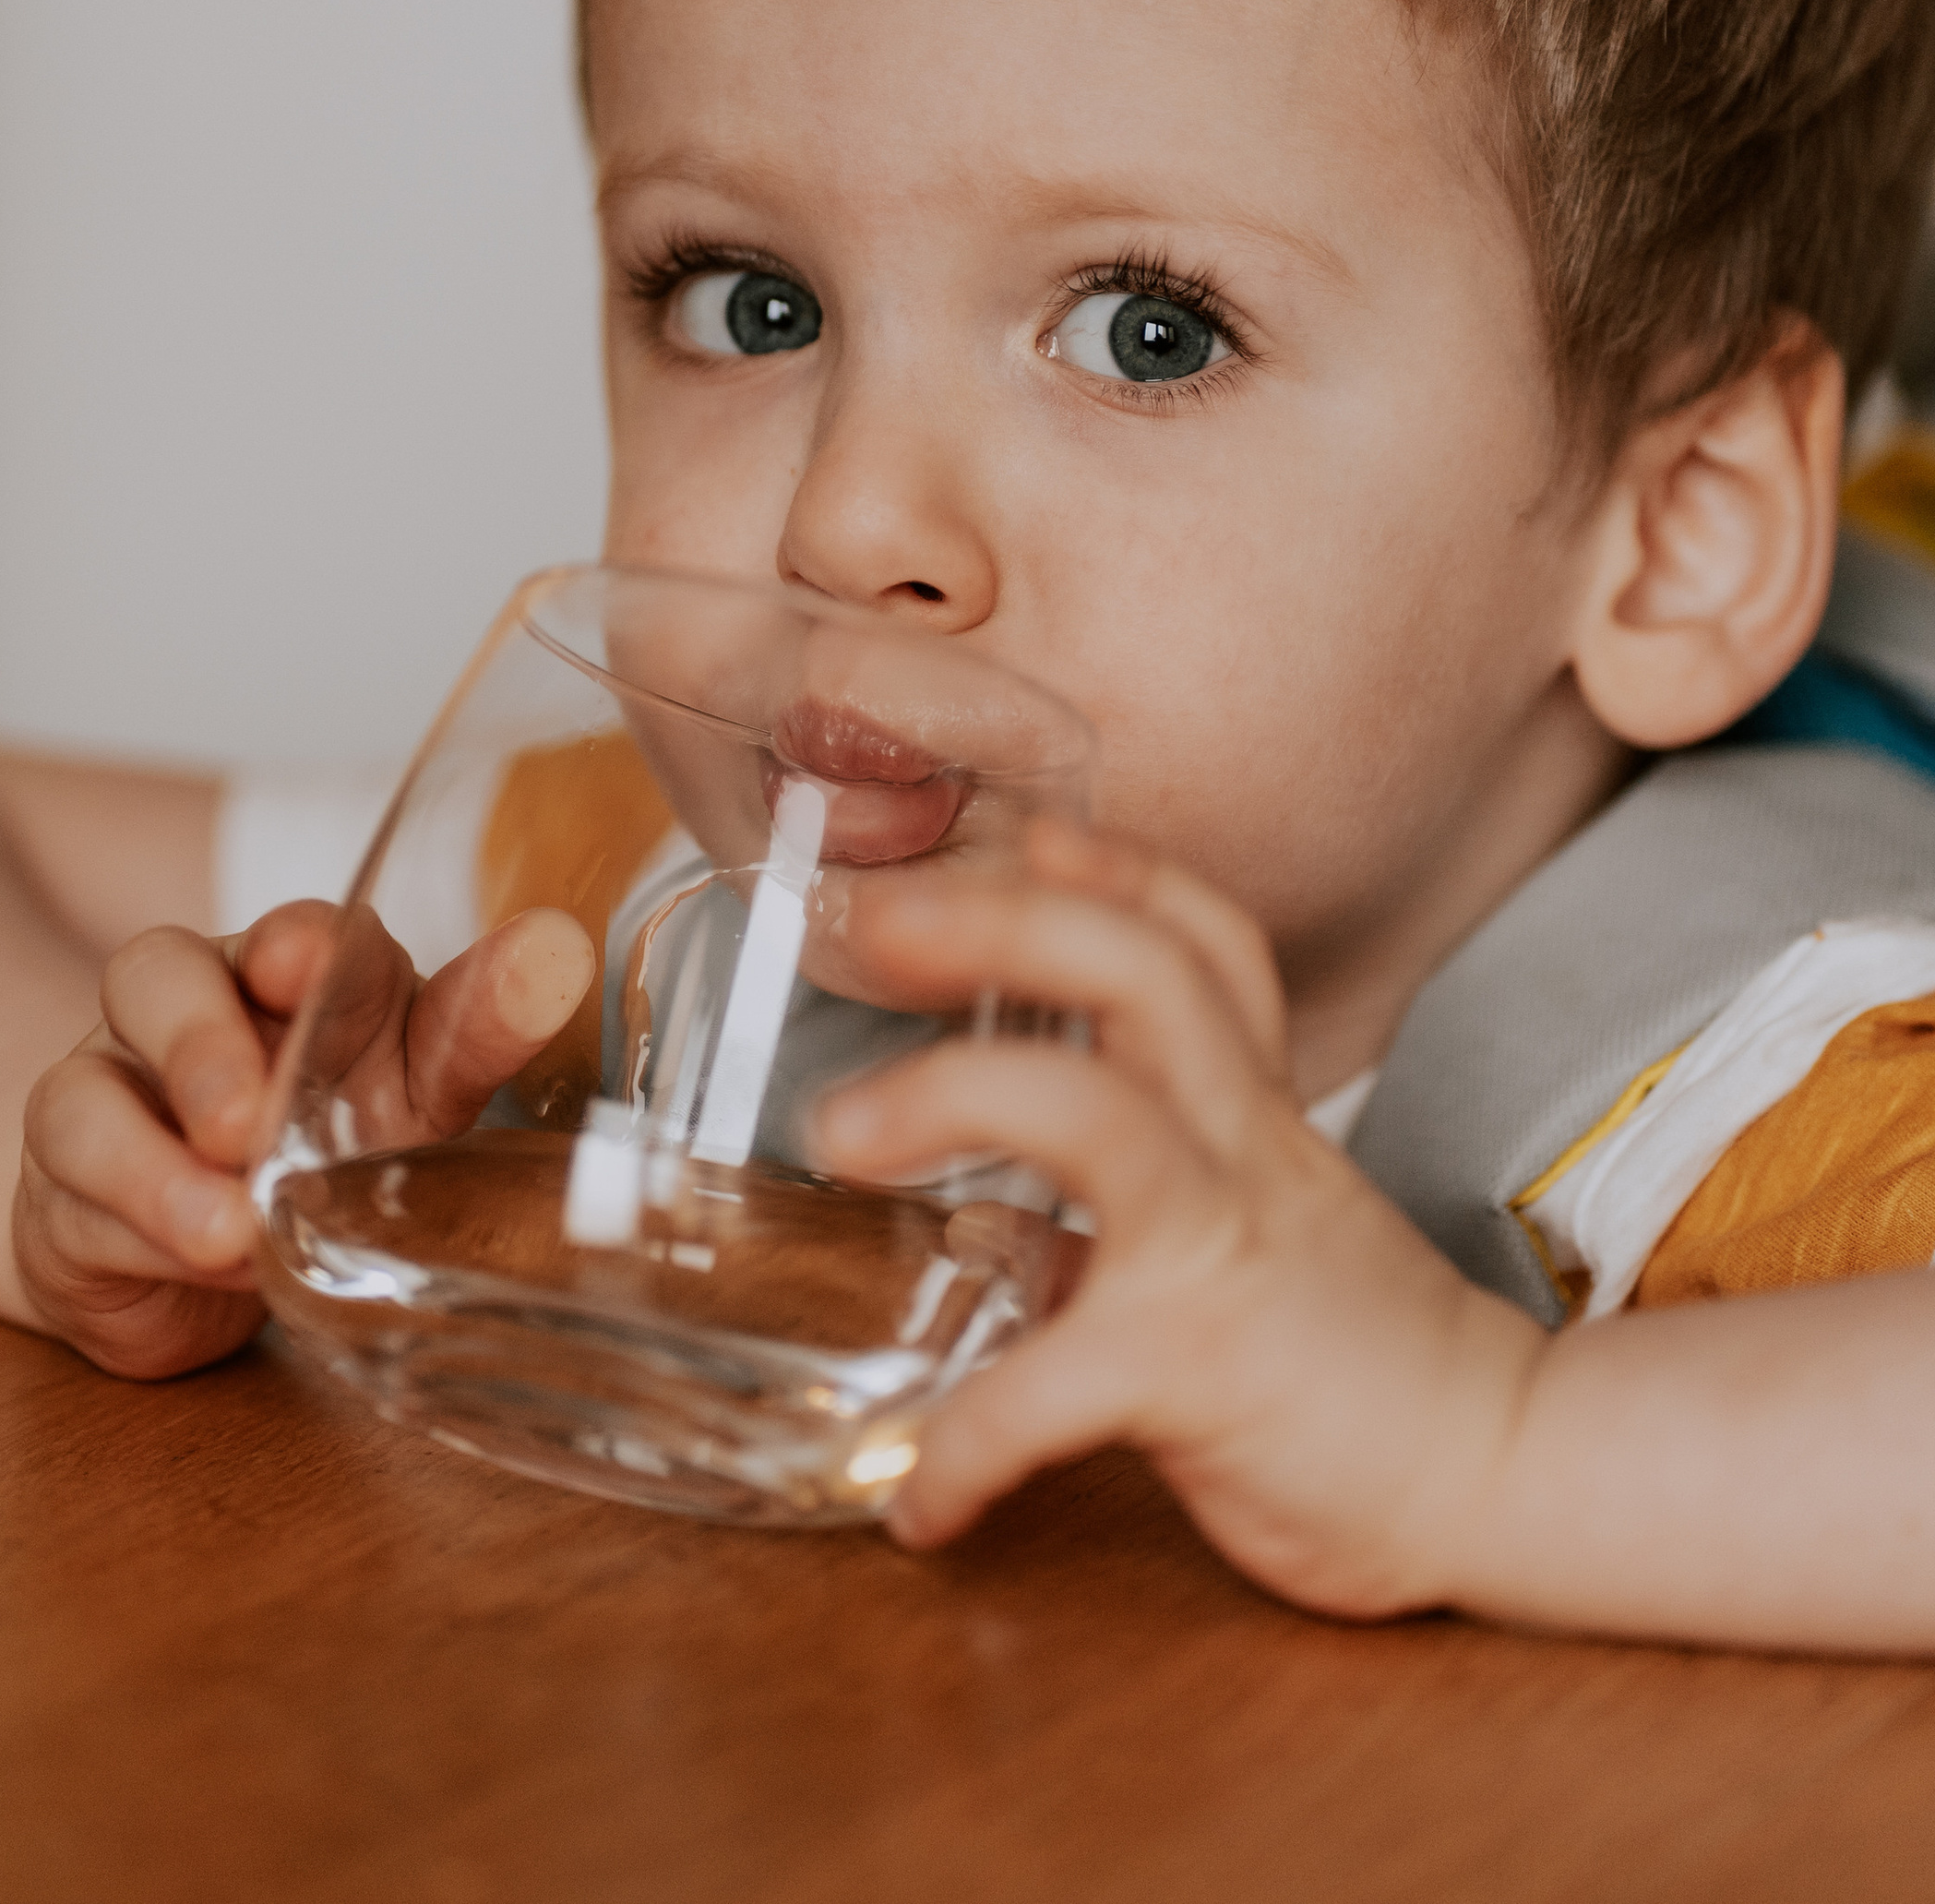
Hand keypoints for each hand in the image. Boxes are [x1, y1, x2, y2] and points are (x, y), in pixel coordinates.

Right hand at [13, 898, 593, 1379]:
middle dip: (198, 1042)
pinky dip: (136, 1230)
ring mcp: (108, 1094)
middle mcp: (184, 1012)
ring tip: (227, 1225)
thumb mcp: (418, 1093)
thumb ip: (477, 1027)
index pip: (290, 935)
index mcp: (283, 974)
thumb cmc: (328, 1141)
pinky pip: (72, 1198)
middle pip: (153, 975)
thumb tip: (559, 952)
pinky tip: (196, 1260)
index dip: (299, 943)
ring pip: (83, 1095)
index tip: (309, 961)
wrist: (211, 1251)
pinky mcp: (63, 1192)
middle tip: (247, 1121)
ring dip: (155, 1165)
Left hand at [816, 820, 1544, 1618]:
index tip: (1020, 829)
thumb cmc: (1354, 1357)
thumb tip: (977, 1226)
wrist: (1496, 1477)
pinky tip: (913, 1506)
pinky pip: (1051, 1389)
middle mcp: (1242, 1147)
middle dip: (1004, 920)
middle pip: (1141, 972)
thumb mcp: (1246, 1235)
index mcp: (1249, 1110)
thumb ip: (1115, 1214)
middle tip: (877, 922)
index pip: (1202, 944)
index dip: (1115, 870)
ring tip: (839, 1129)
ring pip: (1093, 1114)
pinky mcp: (1200, 1368)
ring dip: (947, 1099)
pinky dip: (964, 1444)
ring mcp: (1226, 1247)